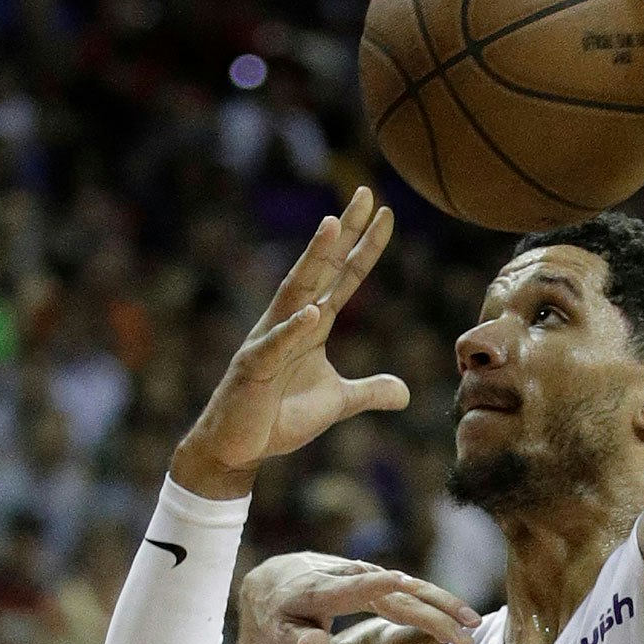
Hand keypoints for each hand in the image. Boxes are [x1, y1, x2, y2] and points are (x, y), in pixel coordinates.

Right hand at [171, 187, 408, 498]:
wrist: (238, 449)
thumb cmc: (279, 418)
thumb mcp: (336, 403)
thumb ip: (368, 392)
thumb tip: (404, 393)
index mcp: (312, 325)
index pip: (344, 278)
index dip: (365, 248)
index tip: (386, 214)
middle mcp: (291, 322)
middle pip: (321, 269)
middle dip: (343, 232)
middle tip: (365, 193)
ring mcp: (270, 341)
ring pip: (295, 291)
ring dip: (314, 258)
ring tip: (333, 225)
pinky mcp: (253, 368)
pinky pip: (275, 345)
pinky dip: (293, 329)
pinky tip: (314, 312)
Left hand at [230, 554, 479, 643]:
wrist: (277, 582)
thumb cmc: (278, 614)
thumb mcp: (277, 630)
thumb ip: (295, 639)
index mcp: (320, 590)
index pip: (350, 587)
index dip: (372, 585)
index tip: (398, 582)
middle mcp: (349, 577)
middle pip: (395, 593)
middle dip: (430, 610)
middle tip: (462, 631)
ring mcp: (366, 577)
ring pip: (410, 589)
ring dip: (443, 605)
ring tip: (473, 624)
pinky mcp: (377, 581)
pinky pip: (409, 593)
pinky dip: (435, 604)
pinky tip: (460, 619)